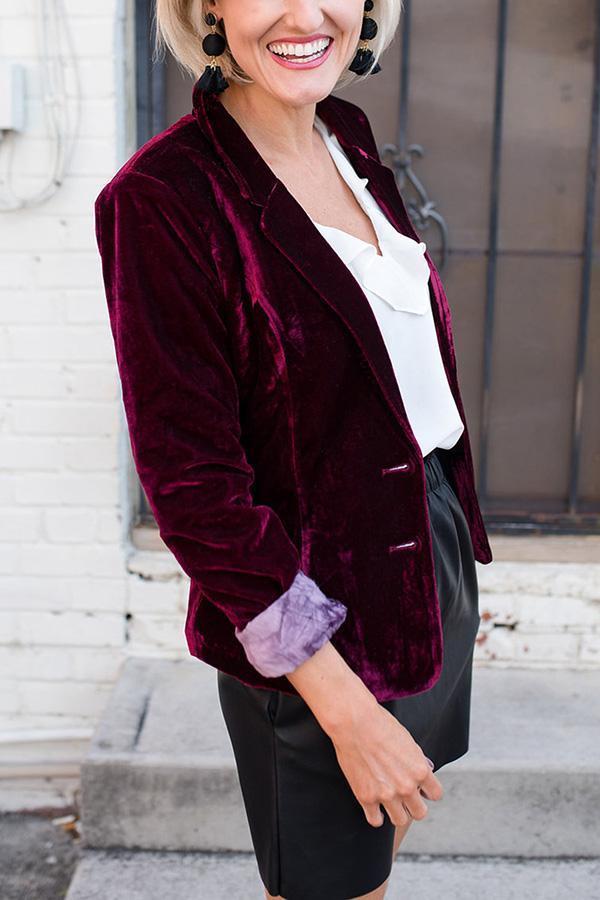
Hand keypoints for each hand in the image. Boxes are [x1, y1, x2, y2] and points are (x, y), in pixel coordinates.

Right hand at [327, 696, 442, 827]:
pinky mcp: (366, 797)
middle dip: (414, 805)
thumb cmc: (380, 725)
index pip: (435, 794)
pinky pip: (376, 821)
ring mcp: (386, 794)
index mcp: (420, 770)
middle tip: (404, 797)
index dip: (427, 790)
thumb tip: (424, 773)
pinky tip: (374, 806)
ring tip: (390, 802)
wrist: (354, 722)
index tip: (420, 787)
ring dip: (397, 812)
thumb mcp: (408, 741)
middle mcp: (406, 786)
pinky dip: (376, 815)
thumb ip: (417, 761)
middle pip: (420, 813)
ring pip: (400, 820)